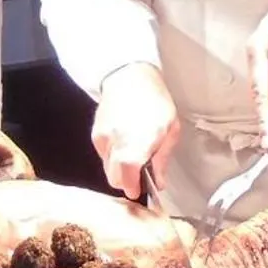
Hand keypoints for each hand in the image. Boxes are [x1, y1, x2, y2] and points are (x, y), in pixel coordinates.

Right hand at [93, 63, 180, 200]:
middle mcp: (117, 141)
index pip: (127, 176)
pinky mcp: (95, 135)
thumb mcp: (171, 129)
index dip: (132, 188)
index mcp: (139, 140)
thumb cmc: (155, 101)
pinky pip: (103, 155)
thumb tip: (158, 182)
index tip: (140, 190)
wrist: (130, 77)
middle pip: (114, 178)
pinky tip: (124, 141)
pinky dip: (113, 155)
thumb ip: (163, 159)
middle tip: (140, 172)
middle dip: (126, 181)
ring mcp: (103, 138)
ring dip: (120, 167)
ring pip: (108, 168)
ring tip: (134, 152)